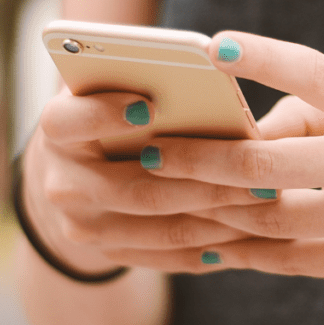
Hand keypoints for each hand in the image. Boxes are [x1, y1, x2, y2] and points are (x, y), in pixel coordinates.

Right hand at [21, 87, 277, 272]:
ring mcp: (82, 226)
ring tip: (266, 199)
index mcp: (57, 130)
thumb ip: (138, 75)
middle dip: (203, 180)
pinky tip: (249, 231)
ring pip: (161, 228)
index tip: (151, 105)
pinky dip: (210, 246)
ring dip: (219, 217)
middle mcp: (61, 183)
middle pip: (137, 188)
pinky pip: (167, 257)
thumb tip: (205, 68)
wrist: (71, 169)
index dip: (107, 114)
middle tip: (258, 170)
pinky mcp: (108, 253)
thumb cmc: (108, 106)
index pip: (70, 121)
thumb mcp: (109, 84)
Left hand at [101, 31, 323, 280]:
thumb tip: (249, 135)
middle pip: (270, 166)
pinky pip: (294, 261)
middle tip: (146, 150)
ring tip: (162, 195)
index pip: (319, 74)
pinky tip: (209, 242)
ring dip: (209, 209)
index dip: (265, 57)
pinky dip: (248, 252)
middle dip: (198, 159)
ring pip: (271, 220)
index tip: (213, 44)